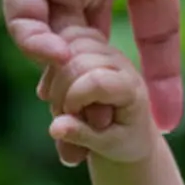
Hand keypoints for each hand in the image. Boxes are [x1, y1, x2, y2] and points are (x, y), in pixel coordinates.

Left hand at [0, 0, 184, 152]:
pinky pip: (25, 15)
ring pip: (65, 47)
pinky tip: (47, 48)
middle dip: (110, 95)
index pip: (158, 34)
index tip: (168, 121)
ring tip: (75, 110)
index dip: (163, 77)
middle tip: (113, 128)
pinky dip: (34, 38)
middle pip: (109, 54)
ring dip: (68, 79)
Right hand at [45, 26, 157, 163]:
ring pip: (69, 44)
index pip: (95, 80)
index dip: (73, 100)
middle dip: (60, 89)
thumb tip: (55, 128)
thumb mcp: (106, 147)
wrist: (131, 133)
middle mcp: (121, 64)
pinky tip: (53, 86)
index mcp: (131, 87)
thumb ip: (81, 136)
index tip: (72, 119)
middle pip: (77, 61)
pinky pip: (66, 38)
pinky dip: (53, 62)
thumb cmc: (123, 142)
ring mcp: (107, 51)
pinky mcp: (94, 45)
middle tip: (64, 114)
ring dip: (55, 74)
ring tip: (60, 101)